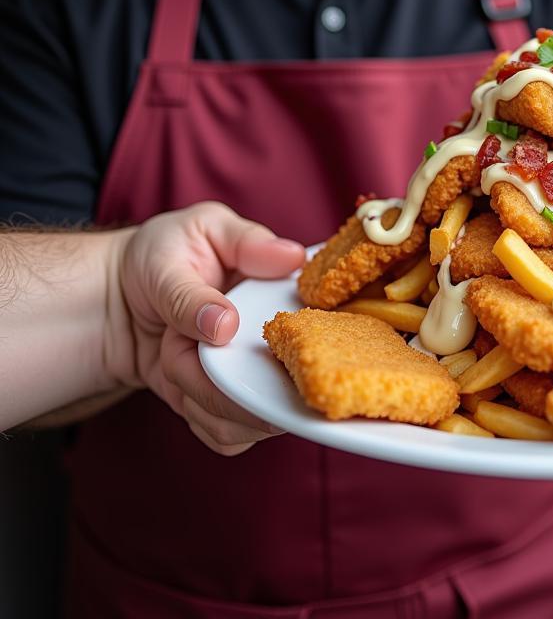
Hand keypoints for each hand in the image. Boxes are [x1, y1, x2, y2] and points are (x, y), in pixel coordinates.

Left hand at [107, 202, 305, 454]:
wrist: (111, 298)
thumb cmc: (161, 254)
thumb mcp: (194, 234)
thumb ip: (214, 275)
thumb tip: (233, 320)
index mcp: (286, 287)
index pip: (322, 323)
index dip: (300, 343)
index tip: (262, 346)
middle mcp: (280, 337)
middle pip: (292, 384)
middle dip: (230, 379)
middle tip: (185, 345)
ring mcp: (255, 374)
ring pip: (258, 417)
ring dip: (206, 396)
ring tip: (174, 351)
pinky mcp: (229, 405)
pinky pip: (232, 435)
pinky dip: (202, 419)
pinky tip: (180, 386)